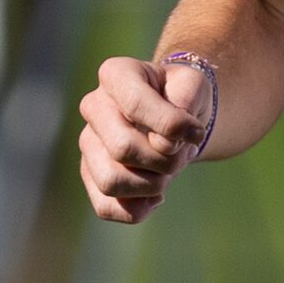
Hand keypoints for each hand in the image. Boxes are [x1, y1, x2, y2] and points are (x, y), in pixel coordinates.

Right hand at [77, 56, 214, 223]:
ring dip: (153, 185)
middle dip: (165, 161)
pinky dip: (138, 208)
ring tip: (169, 172)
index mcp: (115, 74)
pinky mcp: (90, 174)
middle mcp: (93, 106)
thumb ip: (184, 103)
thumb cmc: (182, 96)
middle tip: (182, 154)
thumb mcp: (195, 85)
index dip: (172, 126)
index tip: (196, 132)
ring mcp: (87, 142)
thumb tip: (164, 145)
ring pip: (111, 182)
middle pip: (122, 148)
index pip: (136, 104)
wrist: (176, 116)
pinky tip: (156, 194)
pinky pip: (106, 207)